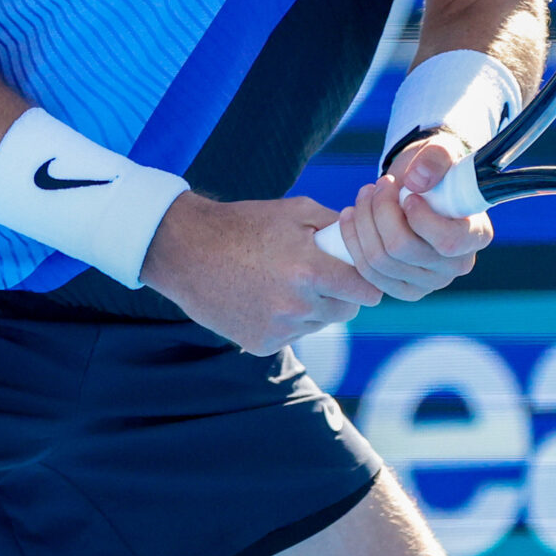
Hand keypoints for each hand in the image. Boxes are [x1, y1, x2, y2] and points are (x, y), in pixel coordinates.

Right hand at [139, 193, 381, 356]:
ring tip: (286, 281)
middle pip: (347, 311)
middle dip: (342, 294)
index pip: (366, 292)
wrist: (188, 251)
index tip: (362, 275)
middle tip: (321, 275)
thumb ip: (337, 225)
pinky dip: (287, 320)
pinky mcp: (261, 344)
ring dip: (314, 307)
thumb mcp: (295, 211)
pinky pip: (292, 335)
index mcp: (310, 270)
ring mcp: (278, 329)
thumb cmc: (245, 224)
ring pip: (319, 323)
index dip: (368, 283)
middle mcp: (297, 306)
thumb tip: (368, 236)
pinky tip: (265, 297)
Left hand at [333, 137, 493, 302]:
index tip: (409, 194)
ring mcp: (428, 282)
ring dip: (363, 222)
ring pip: (380, 261)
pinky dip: (353, 241)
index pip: (447, 242)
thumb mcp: (440, 152)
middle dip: (381, 211)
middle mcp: (455, 266)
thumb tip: (416, 180)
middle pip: (403, 250)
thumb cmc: (435, 170)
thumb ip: (435, 159)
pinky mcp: (401, 288)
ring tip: (364, 194)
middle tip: (379, 183)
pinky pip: (367, 272)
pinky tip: (349, 216)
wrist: (421, 186)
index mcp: (475, 236)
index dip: (420, 219)